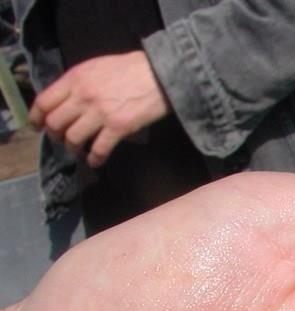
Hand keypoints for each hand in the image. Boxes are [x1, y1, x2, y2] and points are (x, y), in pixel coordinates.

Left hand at [28, 50, 170, 166]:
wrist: (159, 74)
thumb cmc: (129, 69)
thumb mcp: (95, 67)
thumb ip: (77, 82)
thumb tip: (65, 101)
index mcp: (75, 78)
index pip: (44, 101)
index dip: (37, 117)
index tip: (38, 127)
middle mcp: (83, 96)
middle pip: (55, 123)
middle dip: (55, 135)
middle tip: (62, 139)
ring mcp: (100, 113)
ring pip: (73, 138)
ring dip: (73, 148)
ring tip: (78, 150)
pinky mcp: (118, 127)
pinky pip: (99, 149)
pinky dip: (94, 159)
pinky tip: (95, 161)